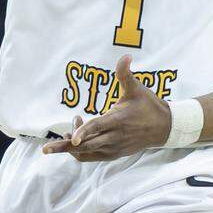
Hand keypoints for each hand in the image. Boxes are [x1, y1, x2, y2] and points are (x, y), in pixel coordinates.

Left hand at [42, 55, 170, 161]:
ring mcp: (114, 148)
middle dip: (65, 147)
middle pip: (86, 146)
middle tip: (48, 146)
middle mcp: (114, 137)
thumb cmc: (148, 106)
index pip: (97, 128)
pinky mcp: (114, 154)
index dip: (84, 133)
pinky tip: (77, 140)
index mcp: (118, 120)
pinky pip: (93, 157)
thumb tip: (125, 56)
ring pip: (87, 153)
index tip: (71, 138)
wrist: (164, 127)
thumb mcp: (136, 88)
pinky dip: (81, 152)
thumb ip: (125, 73)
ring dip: (73, 147)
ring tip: (67, 134)